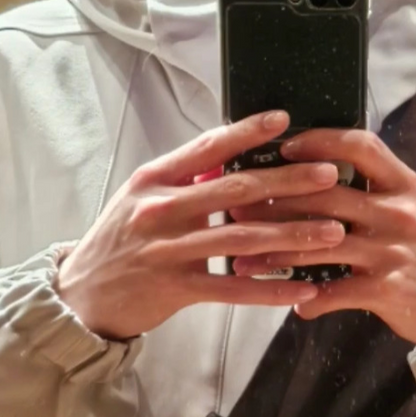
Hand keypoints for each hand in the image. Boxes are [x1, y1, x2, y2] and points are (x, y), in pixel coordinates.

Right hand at [54, 111, 344, 339]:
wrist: (82, 296)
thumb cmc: (118, 243)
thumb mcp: (140, 198)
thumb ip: (182, 178)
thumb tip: (226, 156)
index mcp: (154, 180)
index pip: (207, 148)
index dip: (247, 133)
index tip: (286, 120)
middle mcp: (160, 210)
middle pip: (235, 190)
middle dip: (288, 181)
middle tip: (330, 175)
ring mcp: (169, 250)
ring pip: (242, 240)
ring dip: (292, 235)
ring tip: (333, 232)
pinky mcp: (177, 289)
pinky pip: (234, 290)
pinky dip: (272, 290)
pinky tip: (304, 288)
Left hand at [230, 129, 415, 348]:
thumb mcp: (415, 212)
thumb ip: (376, 192)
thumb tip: (321, 175)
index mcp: (405, 186)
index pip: (359, 146)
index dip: (318, 142)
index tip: (284, 147)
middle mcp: (399, 213)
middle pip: (327, 195)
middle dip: (276, 201)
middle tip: (238, 206)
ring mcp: (393, 251)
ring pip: (320, 245)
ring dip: (276, 253)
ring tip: (245, 258)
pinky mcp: (388, 290)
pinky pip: (335, 291)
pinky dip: (308, 299)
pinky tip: (291, 303)